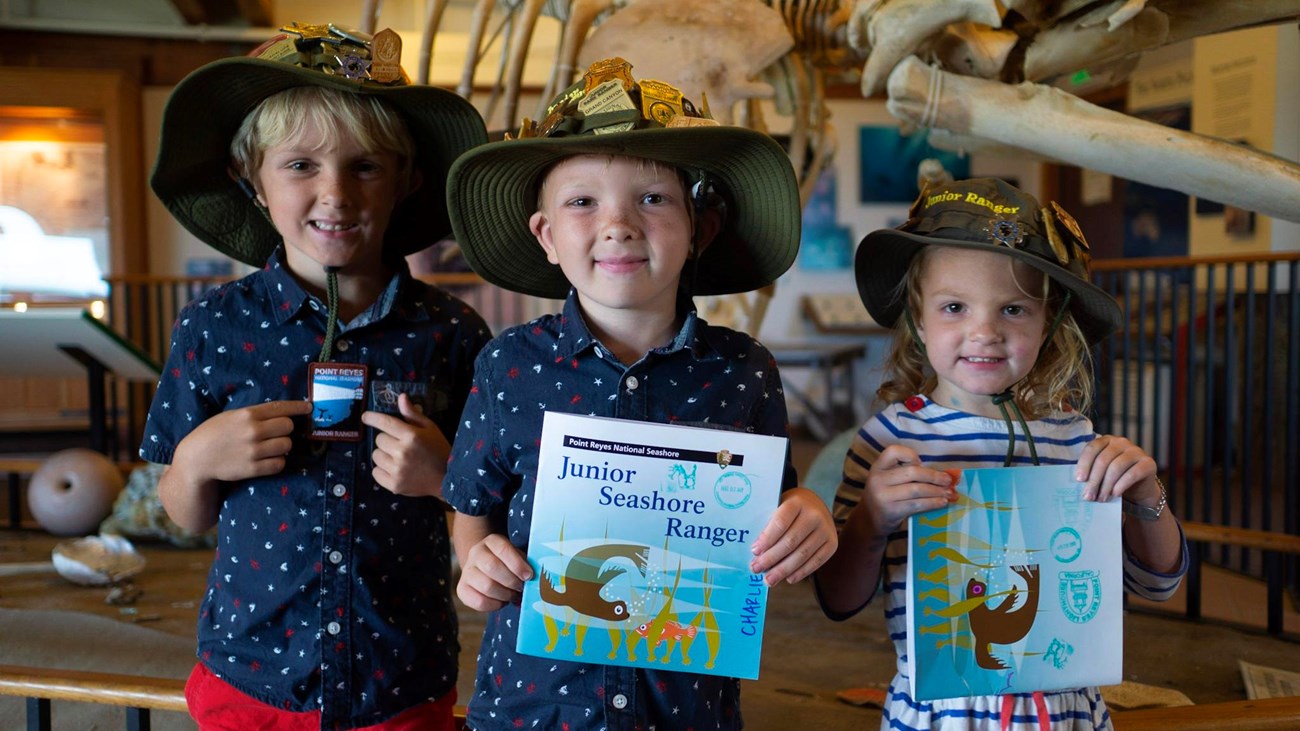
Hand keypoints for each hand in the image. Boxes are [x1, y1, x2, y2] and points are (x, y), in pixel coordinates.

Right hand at [173, 399, 309, 483]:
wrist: (196, 459)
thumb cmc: (213, 434)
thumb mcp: (230, 416)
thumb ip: (253, 414)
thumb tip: (281, 413)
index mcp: (247, 414)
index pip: (280, 407)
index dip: (298, 407)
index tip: (309, 408)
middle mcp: (252, 431)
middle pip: (287, 427)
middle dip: (285, 429)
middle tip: (276, 433)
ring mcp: (253, 450)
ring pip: (286, 445)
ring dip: (282, 446)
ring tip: (270, 448)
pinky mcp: (253, 468)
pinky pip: (279, 464)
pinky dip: (277, 462)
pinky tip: (268, 460)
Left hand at [361, 393, 449, 496]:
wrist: (447, 479)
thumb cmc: (438, 450)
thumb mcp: (430, 429)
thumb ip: (413, 414)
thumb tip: (401, 397)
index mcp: (411, 436)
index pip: (385, 422)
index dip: (372, 418)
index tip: (366, 417)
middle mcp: (402, 452)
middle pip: (379, 439)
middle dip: (387, 439)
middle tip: (398, 444)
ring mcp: (397, 470)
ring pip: (376, 455)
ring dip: (384, 455)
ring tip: (397, 458)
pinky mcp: (394, 485)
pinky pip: (375, 472)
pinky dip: (382, 470)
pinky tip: (395, 469)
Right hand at [456, 533, 532, 611]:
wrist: (485, 568)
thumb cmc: (507, 563)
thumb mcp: (517, 557)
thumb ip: (524, 564)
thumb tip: (531, 577)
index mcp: (491, 541)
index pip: (503, 549)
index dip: (517, 564)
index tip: (528, 576)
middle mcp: (476, 553)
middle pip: (492, 567)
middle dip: (511, 581)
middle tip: (520, 588)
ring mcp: (467, 570)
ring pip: (486, 586)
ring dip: (504, 594)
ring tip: (511, 595)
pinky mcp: (462, 588)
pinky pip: (478, 601)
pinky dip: (494, 605)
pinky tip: (500, 601)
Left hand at [750, 487, 837, 585]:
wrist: (815, 505)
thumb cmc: (790, 510)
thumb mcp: (778, 507)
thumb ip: (769, 526)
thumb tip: (757, 553)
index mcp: (797, 503)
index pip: (780, 523)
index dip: (767, 539)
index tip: (754, 551)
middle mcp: (814, 515)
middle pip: (790, 541)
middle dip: (771, 558)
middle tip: (756, 569)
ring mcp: (825, 530)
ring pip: (802, 554)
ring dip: (784, 570)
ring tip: (769, 580)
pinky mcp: (832, 543)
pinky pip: (816, 561)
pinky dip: (801, 572)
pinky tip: (788, 578)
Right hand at [861, 444, 955, 535]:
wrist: (869, 520)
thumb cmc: (886, 496)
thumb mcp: (888, 480)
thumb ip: (906, 473)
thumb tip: (940, 474)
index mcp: (878, 467)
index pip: (893, 451)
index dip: (909, 454)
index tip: (920, 463)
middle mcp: (878, 479)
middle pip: (912, 472)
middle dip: (934, 476)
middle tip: (948, 480)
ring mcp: (883, 496)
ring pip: (917, 489)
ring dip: (937, 491)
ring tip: (949, 493)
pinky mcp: (891, 511)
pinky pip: (917, 504)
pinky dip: (933, 503)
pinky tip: (942, 502)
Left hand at [1075, 434, 1158, 504]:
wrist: (1139, 487)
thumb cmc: (1115, 478)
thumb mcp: (1101, 472)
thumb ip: (1091, 472)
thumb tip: (1078, 483)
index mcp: (1106, 440)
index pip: (1092, 448)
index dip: (1084, 464)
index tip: (1079, 480)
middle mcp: (1121, 442)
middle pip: (1103, 460)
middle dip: (1094, 480)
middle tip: (1088, 496)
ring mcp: (1136, 451)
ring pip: (1116, 467)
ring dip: (1106, 485)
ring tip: (1101, 498)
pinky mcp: (1148, 463)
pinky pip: (1132, 474)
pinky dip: (1121, 485)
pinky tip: (1115, 494)